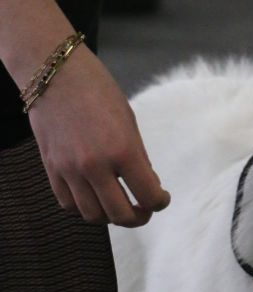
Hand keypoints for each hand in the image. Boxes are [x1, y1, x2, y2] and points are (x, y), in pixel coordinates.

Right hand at [29, 45, 169, 227]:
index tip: (162, 198)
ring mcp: (70, 170)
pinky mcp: (52, 169)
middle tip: (144, 210)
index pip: (148, 195)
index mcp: (123, 150)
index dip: (160, 202)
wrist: (55, 74)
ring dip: (110, 217)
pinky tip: (94, 197)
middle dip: (138, 217)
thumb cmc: (98, 90)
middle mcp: (95, 165)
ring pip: (92, 215)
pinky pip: (68, 203)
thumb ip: (137, 156)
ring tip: (119, 206)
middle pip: (120, 215)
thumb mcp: (129, 121)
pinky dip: (84, 207)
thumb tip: (146, 184)